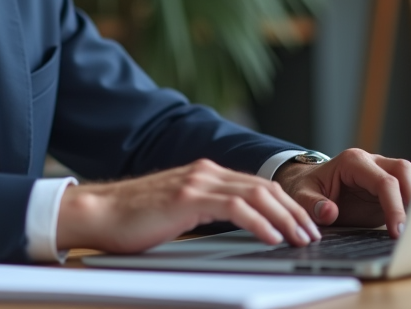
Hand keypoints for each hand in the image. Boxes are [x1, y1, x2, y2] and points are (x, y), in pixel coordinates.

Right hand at [56, 159, 319, 252]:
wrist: (98, 212)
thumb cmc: (133, 218)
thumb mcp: (179, 211)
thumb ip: (206, 211)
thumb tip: (237, 228)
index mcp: (205, 174)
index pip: (258, 186)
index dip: (286, 205)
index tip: (303, 225)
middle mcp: (205, 172)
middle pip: (265, 187)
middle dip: (294, 212)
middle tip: (311, 234)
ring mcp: (197, 182)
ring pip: (256, 194)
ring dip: (284, 218)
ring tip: (299, 238)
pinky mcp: (188, 198)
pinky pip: (235, 208)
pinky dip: (259, 222)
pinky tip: (271, 238)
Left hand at [274, 148, 410, 238]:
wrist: (309, 184)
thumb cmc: (307, 188)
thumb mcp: (302, 196)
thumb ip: (313, 204)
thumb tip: (329, 212)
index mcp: (353, 162)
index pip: (383, 181)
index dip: (394, 206)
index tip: (398, 230)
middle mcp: (372, 162)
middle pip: (404, 171)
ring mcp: (383, 171)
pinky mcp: (390, 185)